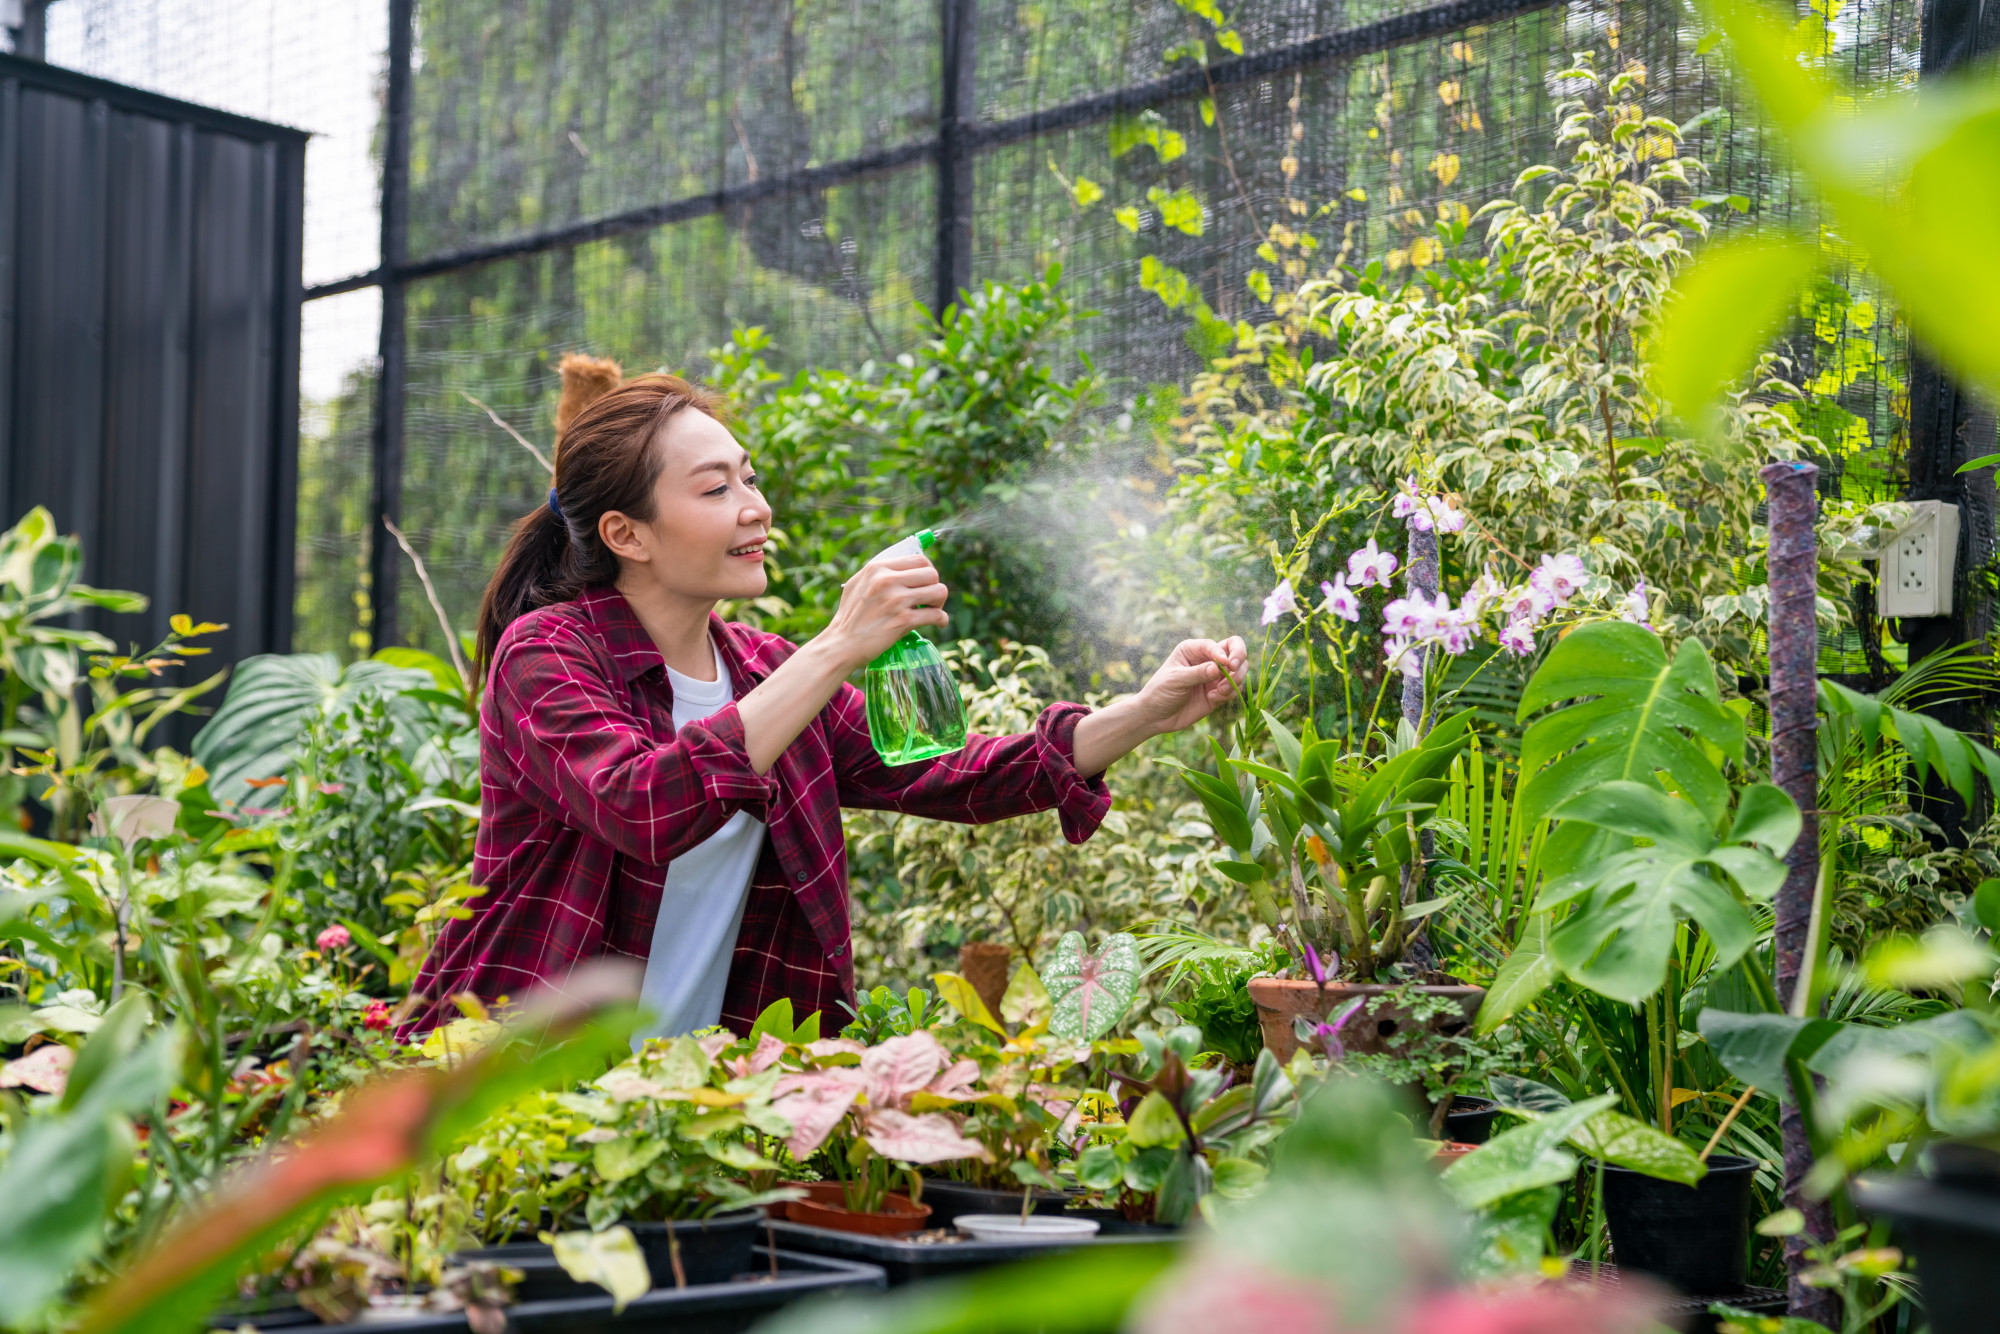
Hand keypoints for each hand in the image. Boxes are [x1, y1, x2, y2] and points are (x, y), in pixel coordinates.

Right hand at [820, 555, 949, 670]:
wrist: (841, 645)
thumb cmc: (848, 617)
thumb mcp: (857, 585)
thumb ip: (878, 574)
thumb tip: (903, 568)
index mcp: (877, 568)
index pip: (919, 559)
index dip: (927, 572)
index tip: (925, 584)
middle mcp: (887, 580)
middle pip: (932, 574)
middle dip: (934, 587)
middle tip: (929, 601)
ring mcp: (896, 600)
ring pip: (939, 591)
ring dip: (939, 603)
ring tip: (932, 611)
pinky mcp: (903, 620)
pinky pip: (936, 615)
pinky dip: (941, 620)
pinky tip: (938, 624)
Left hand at [1130, 637, 1248, 735]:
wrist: (1156, 716)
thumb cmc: (1160, 692)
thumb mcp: (1176, 680)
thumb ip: (1198, 673)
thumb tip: (1218, 668)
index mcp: (1193, 649)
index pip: (1216, 645)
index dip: (1223, 652)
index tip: (1224, 664)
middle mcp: (1207, 659)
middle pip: (1235, 650)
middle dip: (1239, 659)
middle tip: (1234, 669)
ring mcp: (1214, 676)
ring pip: (1239, 670)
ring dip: (1235, 680)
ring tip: (1220, 691)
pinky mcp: (1218, 692)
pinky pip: (1235, 689)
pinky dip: (1229, 693)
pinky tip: (1212, 699)